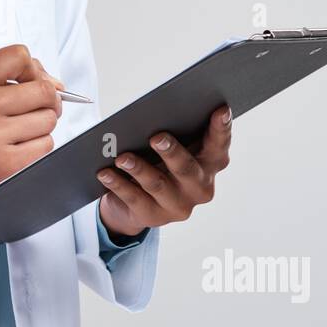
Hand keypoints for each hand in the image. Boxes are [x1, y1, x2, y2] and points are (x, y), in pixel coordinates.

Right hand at [0, 44, 64, 236]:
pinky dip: (38, 147)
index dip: (34, 69)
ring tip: (17, 133)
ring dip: (41, 126)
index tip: (32, 82)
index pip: (19, 56)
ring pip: (48, 119)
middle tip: (35, 110)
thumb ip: (8, 79)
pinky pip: (46, 144)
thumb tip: (56, 84)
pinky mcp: (6, 163)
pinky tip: (16, 149)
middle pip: (44, 90)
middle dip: (47, 101)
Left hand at [97, 105, 232, 238]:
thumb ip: (176, 132)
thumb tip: (157, 112)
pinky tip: (106, 173)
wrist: (139, 203)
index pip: (219, 144)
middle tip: (157, 137)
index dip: (221, 128)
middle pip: (187, 168)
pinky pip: (134, 198)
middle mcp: (200, 187)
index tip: (221, 110)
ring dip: (139, 169)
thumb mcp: (172, 147)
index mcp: (210, 164)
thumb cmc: (160, 163)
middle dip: (172, 152)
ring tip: (122, 158)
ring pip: (157, 184)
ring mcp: (178, 205)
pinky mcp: (154, 217)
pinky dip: (118, 184)